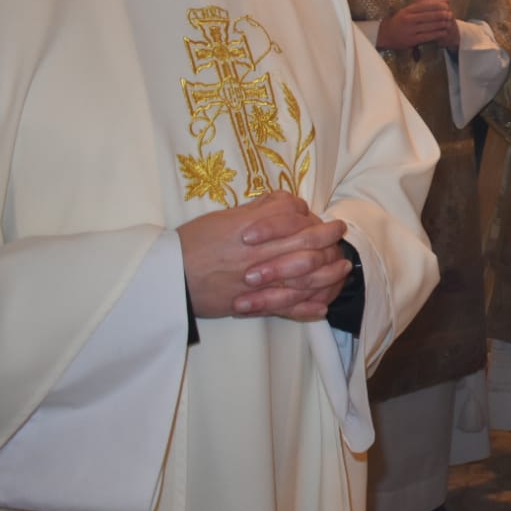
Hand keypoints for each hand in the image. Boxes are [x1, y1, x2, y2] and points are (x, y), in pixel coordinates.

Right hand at [179, 193, 342, 318]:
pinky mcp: (253, 303)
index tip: (321, 217)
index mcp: (251, 227)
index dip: (310, 216)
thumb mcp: (222, 218)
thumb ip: (255, 211)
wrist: (167, 279)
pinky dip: (307, 307)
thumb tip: (281, 203)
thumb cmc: (191, 244)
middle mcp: (260, 252)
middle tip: (340, 234)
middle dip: (329, 238)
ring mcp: (260, 279)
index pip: (293, 215)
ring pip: (305, 275)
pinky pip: (288, 306)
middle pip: (307, 242)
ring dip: (328, 272)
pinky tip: (322, 306)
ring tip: (343, 268)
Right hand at [376, 0, 456, 50]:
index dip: (437, 5)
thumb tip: (446, 0)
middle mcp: (408, 19)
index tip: (446, 6)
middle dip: (441, 15)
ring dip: (441, 25)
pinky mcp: (412, 40)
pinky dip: (437, 34)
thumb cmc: (400, 21)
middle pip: (429, 16)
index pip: (425, 6)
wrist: (385, 35)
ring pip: (429, 26)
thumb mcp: (410, 10)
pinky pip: (427, 36)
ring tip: (449, 23)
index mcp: (408, 10)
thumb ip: (427, 5)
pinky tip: (444, 32)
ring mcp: (410, 30)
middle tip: (450, 15)